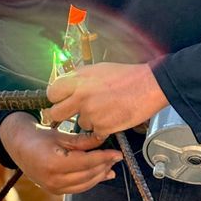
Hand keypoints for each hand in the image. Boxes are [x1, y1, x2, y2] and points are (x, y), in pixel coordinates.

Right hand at [0, 112, 121, 193]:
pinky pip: (78, 188)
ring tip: (111, 165)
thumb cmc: (40, 137)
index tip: (118, 153)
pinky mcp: (55, 191)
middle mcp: (53, 179)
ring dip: (100, 175)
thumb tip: (104, 138)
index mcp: (54, 163)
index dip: (104, 158)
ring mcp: (54, 187)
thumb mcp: (61, 135)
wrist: (21, 148)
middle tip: (116, 157)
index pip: (86, 162)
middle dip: (104, 166)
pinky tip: (102, 174)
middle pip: (87, 175)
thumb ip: (83, 140)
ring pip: (85, 184)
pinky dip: (91, 181)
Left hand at [44, 62, 169, 149]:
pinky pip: (95, 131)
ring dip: (89, 120)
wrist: (148, 86)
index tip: (61, 100)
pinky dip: (103, 127)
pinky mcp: (102, 127)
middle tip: (74, 112)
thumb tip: (67, 87)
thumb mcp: (97, 69)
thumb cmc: (126, 76)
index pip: (51, 93)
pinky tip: (113, 116)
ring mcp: (90, 114)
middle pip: (56, 114)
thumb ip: (79, 79)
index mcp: (78, 80)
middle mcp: (80, 97)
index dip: (56, 98)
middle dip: (64, 115)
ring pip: (80, 123)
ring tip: (105, 109)